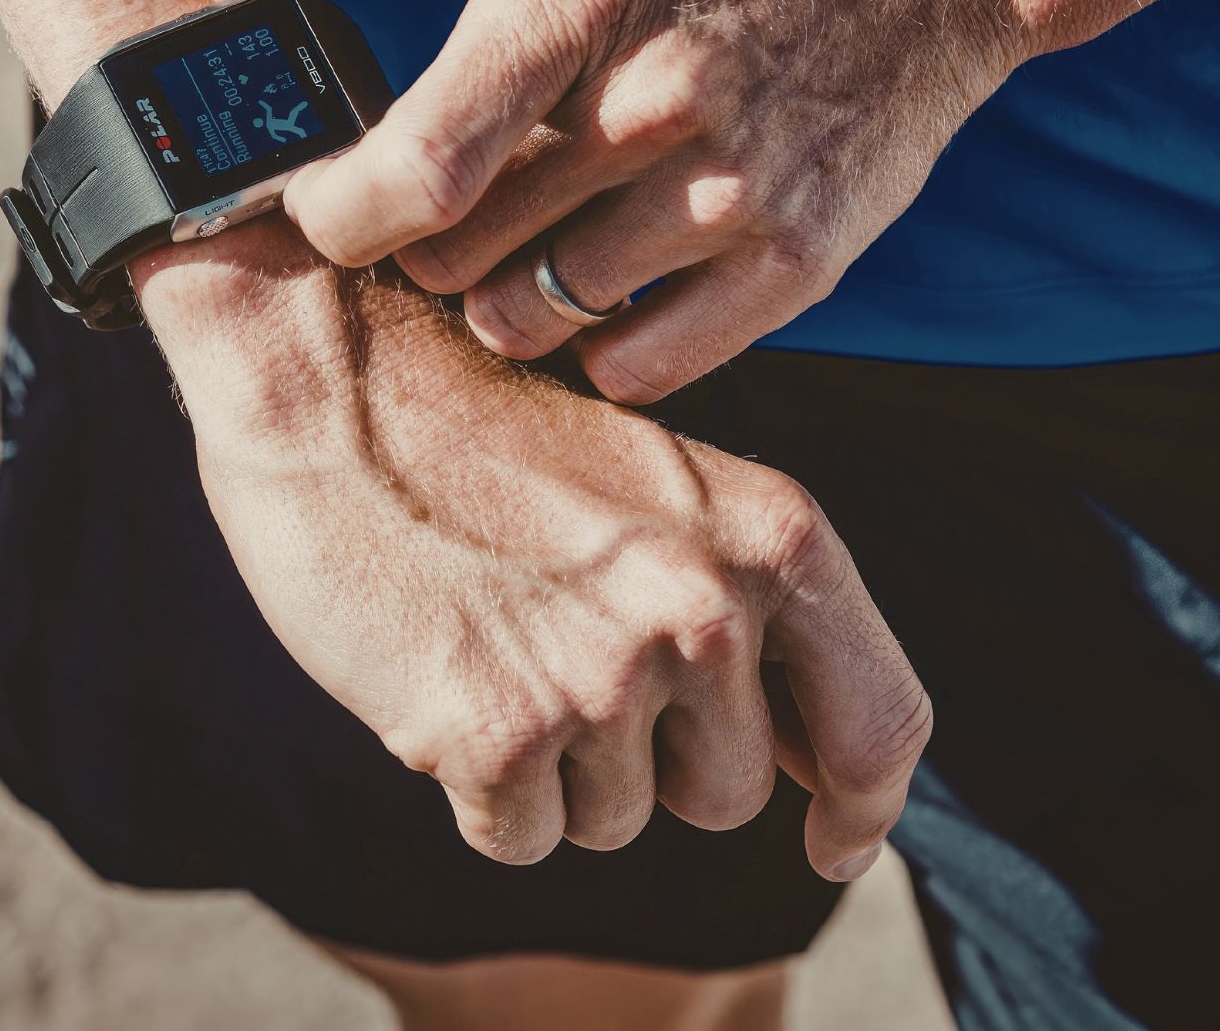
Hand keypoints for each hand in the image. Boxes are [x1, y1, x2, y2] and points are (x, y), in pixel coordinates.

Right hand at [140, 225, 930, 876]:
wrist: (335, 377)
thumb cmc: (488, 432)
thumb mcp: (660, 492)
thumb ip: (746, 607)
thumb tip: (814, 767)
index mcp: (773, 533)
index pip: (884, 721)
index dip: (864, 803)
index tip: (833, 842)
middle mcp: (708, 608)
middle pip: (728, 792)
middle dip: (655, 761)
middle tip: (560, 654)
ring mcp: (605, 674)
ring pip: (616, 819)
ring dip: (559, 767)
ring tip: (494, 636)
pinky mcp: (500, 731)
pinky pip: (521, 837)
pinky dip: (480, 788)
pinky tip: (441, 675)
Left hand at [202, 0, 1028, 401]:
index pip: (414, 170)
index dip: (334, 216)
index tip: (323, 207)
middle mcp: (655, 106)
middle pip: (458, 264)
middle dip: (422, 244)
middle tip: (448, 200)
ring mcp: (733, 195)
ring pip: (536, 324)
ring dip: (502, 294)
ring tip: (531, 229)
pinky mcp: (795, 261)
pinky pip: (637, 368)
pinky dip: (596, 341)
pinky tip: (604, 274)